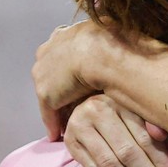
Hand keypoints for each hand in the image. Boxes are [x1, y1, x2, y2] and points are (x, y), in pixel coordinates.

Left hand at [33, 21, 109, 139]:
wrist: (103, 52)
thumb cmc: (117, 41)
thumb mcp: (112, 32)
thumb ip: (109, 38)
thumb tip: (123, 38)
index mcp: (66, 34)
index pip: (63, 53)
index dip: (70, 66)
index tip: (75, 76)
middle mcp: (49, 50)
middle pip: (51, 73)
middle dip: (59, 86)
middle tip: (70, 102)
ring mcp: (44, 72)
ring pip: (50, 94)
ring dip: (57, 107)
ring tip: (67, 123)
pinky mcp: (46, 93)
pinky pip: (48, 112)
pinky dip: (53, 123)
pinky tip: (58, 134)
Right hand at [64, 95, 167, 166]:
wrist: (82, 106)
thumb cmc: (118, 112)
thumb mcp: (136, 111)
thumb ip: (150, 123)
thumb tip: (163, 136)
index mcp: (121, 100)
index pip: (143, 136)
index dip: (160, 160)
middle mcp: (98, 110)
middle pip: (127, 150)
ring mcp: (81, 126)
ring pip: (110, 162)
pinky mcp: (71, 142)